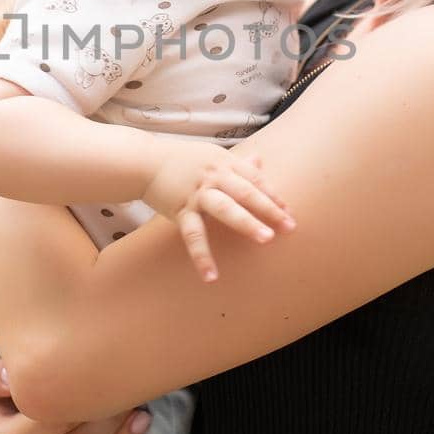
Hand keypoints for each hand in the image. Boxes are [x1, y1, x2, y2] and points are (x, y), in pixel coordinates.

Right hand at [142, 142, 294, 281]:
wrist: (144, 162)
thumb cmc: (182, 160)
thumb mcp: (211, 156)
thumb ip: (237, 163)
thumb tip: (260, 160)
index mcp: (224, 164)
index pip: (255, 179)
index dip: (273, 196)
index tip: (290, 212)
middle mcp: (214, 177)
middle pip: (246, 192)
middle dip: (269, 209)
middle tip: (289, 226)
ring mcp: (197, 194)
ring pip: (225, 209)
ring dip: (246, 223)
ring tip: (265, 239)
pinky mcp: (180, 210)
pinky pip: (194, 235)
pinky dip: (202, 256)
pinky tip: (211, 277)